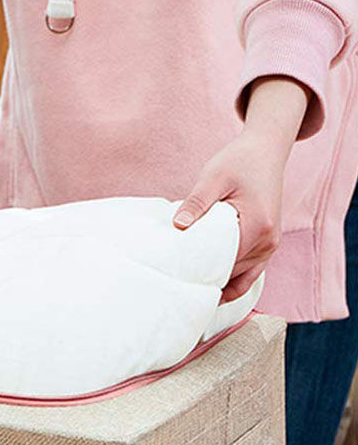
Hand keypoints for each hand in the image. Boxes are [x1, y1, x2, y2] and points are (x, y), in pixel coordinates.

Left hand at [173, 77, 308, 300]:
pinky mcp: (267, 243)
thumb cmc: (239, 160)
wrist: (266, 150)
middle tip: (175, 292)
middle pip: (232, 274)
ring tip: (189, 293)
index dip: (199, 273)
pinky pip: (250, 273)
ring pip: (241, 278)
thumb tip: (178, 226)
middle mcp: (268, 241)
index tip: (175, 281)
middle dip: (205, 282)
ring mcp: (270, 244)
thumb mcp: (213, 176)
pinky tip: (211, 290)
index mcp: (257, 226)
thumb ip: (197, 202)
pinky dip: (232, 281)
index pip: (224, 263)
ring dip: (218, 284)